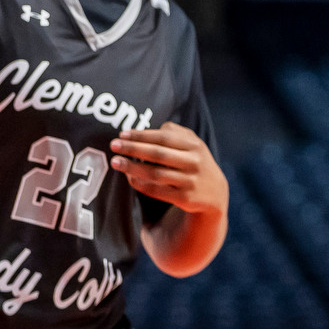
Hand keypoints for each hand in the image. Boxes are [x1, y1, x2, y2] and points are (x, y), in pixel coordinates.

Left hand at [112, 122, 227, 213]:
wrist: (214, 193)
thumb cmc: (195, 162)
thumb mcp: (193, 144)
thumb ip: (175, 132)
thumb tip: (152, 129)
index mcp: (195, 146)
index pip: (164, 138)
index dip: (142, 135)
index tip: (122, 134)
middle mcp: (194, 163)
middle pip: (158, 154)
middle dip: (133, 148)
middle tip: (113, 145)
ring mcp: (189, 182)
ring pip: (156, 174)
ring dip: (133, 167)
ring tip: (115, 162)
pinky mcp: (184, 199)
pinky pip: (158, 191)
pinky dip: (141, 184)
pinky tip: (129, 178)